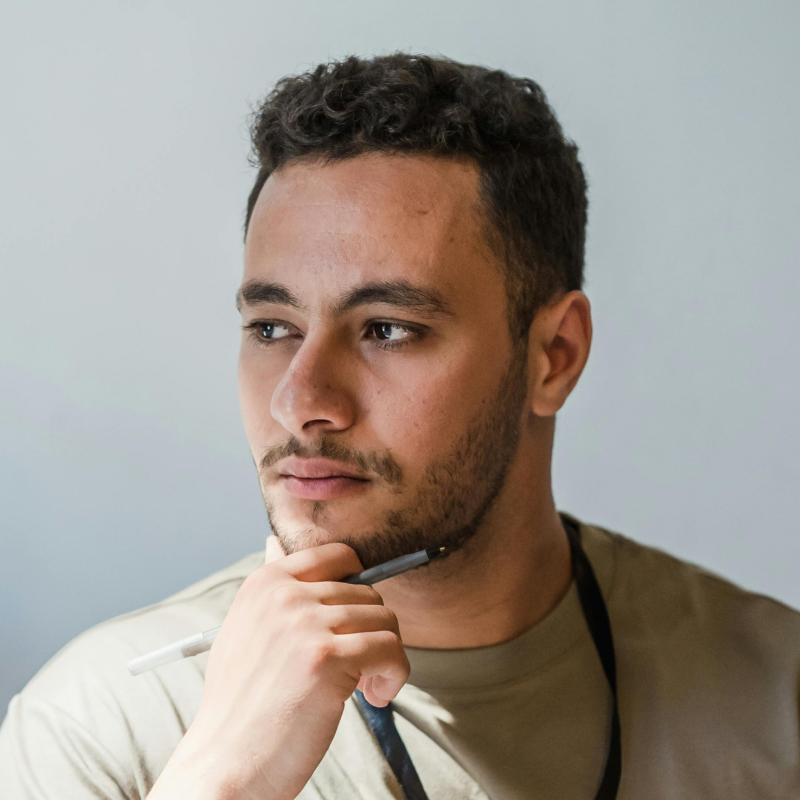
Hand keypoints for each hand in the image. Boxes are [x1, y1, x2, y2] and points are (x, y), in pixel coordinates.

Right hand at [148, 535, 408, 799]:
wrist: (225, 763)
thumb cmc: (240, 703)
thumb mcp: (244, 629)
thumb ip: (270, 589)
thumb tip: (274, 544)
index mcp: (266, 583)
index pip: (338, 555)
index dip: (359, 586)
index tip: (355, 622)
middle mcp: (285, 595)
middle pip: (368, 594)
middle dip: (371, 633)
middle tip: (358, 671)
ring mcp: (306, 623)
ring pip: (385, 620)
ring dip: (385, 657)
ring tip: (364, 687)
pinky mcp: (328, 657)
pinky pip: (391, 650)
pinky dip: (395, 676)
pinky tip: (374, 697)